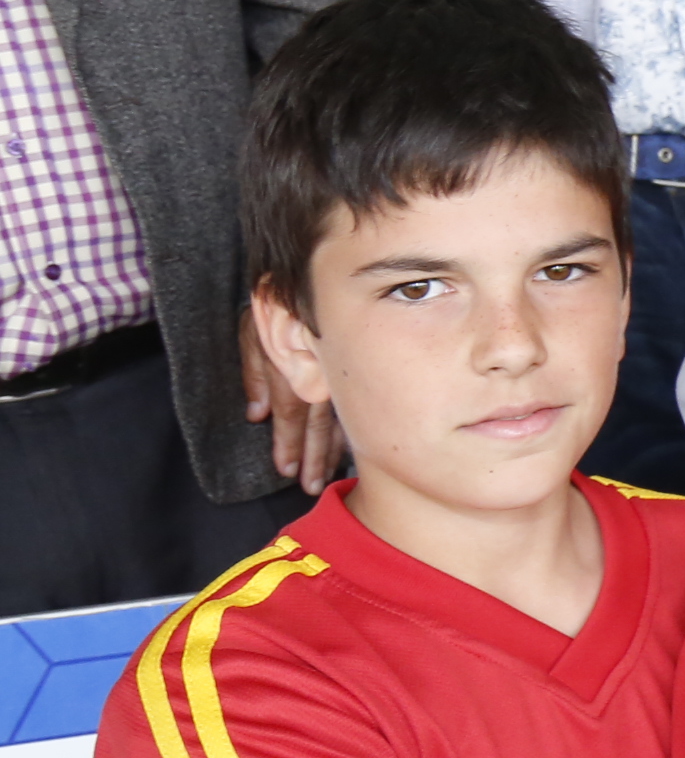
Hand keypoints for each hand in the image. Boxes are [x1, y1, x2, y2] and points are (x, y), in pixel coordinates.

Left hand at [239, 302, 341, 492]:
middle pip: (319, 423)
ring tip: (329, 474)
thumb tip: (256, 414)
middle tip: (311, 485)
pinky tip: (358, 440)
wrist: (314, 271)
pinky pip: (358, 398)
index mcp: (294, 366)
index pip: (292, 414)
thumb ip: (254, 371)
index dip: (289, 443)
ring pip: (342, 413)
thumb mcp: (252, 329)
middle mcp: (321, 372)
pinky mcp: (353, 365)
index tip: (288, 470)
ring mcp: (341, 369)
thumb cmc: (277, 299)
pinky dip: (356, 421)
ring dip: (335, 447)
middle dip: (315, 456)